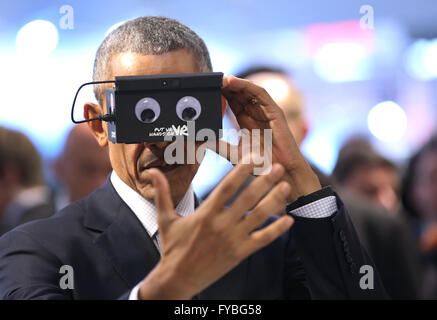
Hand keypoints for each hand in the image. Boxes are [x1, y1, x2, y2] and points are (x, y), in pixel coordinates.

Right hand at [138, 162, 293, 299]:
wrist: (178, 278)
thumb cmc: (172, 247)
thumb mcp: (165, 218)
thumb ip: (163, 193)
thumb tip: (152, 172)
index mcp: (205, 213)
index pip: (227, 186)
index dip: (241, 170)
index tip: (253, 157)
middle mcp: (221, 225)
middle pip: (248, 199)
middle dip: (265, 181)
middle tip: (278, 167)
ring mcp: (232, 240)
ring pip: (258, 217)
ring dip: (274, 201)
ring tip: (286, 186)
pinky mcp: (240, 254)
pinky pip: (262, 240)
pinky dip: (276, 230)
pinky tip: (288, 220)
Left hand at [217, 75, 320, 202]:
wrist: (281, 172)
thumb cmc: (261, 165)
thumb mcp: (234, 154)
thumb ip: (220, 146)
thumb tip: (202, 141)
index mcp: (247, 121)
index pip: (232, 102)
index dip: (221, 94)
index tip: (207, 88)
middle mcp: (257, 113)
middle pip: (239, 93)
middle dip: (225, 86)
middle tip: (210, 79)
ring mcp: (267, 111)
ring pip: (249, 91)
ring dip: (234, 83)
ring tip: (219, 78)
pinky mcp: (275, 111)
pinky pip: (260, 94)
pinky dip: (247, 86)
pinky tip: (233, 81)